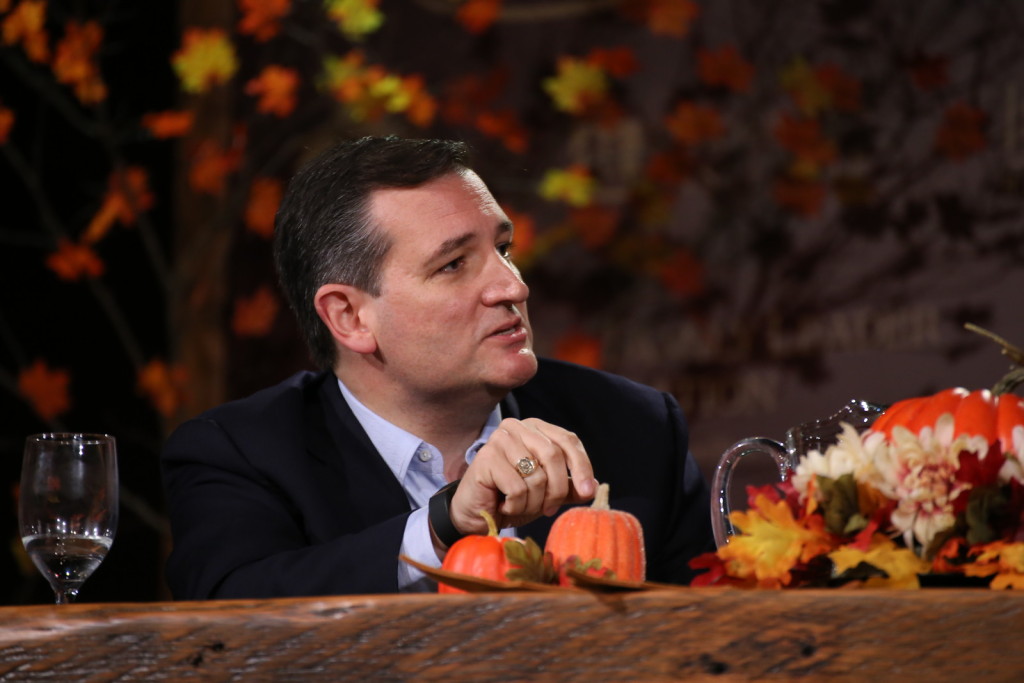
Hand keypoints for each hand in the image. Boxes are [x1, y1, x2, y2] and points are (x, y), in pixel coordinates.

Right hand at [446, 418, 596, 537]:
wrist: (476, 514)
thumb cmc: (511, 499)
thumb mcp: (547, 493)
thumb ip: (569, 488)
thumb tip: (594, 486)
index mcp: (536, 428)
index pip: (569, 440)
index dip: (582, 467)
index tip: (586, 492)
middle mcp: (518, 427)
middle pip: (554, 456)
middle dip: (556, 491)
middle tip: (548, 509)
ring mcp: (500, 440)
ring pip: (537, 475)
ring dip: (533, 502)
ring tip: (520, 505)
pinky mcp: (486, 458)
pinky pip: (517, 488)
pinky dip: (516, 505)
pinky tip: (504, 505)